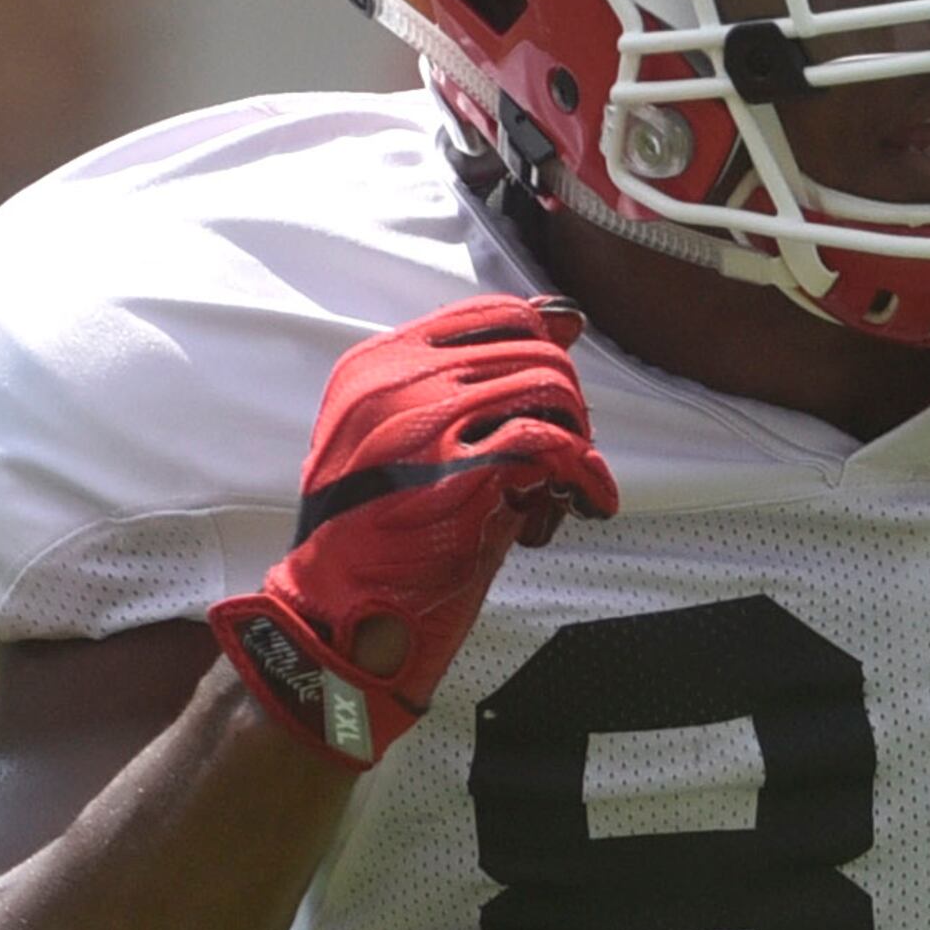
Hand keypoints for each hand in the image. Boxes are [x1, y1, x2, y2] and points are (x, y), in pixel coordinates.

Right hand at [210, 295, 617, 766]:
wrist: (340, 615)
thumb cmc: (386, 533)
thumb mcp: (421, 440)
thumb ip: (482, 381)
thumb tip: (569, 314)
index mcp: (376, 364)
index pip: (492, 315)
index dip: (546, 351)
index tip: (556, 402)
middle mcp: (394, 381)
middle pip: (533, 352)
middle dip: (569, 406)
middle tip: (566, 458)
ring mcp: (422, 421)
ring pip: (550, 389)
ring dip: (579, 440)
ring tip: (567, 486)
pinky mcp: (455, 472)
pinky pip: (554, 444)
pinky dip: (587, 475)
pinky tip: (589, 504)